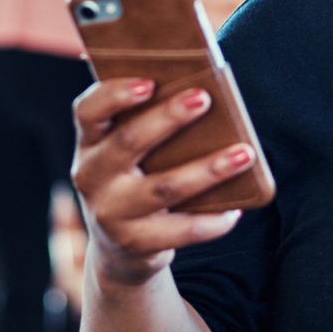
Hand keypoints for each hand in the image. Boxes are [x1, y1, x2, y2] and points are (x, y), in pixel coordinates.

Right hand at [71, 78, 253, 287]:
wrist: (118, 249)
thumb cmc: (133, 180)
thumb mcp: (125, 154)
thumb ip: (144, 124)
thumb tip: (199, 94)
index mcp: (89, 143)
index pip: (88, 111)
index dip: (114, 94)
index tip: (149, 82)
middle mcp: (91, 176)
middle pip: (129, 141)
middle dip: (169, 118)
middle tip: (204, 98)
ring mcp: (110, 213)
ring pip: (164, 187)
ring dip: (209, 169)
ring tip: (244, 154)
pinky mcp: (134, 243)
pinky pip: (181, 230)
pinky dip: (212, 221)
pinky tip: (236, 210)